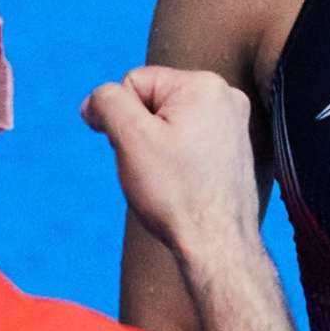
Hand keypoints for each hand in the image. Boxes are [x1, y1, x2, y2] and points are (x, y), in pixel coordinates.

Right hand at [81, 66, 259, 257]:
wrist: (217, 247)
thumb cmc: (177, 194)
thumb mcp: (130, 138)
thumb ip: (108, 102)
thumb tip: (96, 101)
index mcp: (204, 85)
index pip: (134, 83)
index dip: (121, 118)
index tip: (134, 152)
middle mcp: (226, 97)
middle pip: (152, 102)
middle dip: (140, 134)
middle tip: (154, 169)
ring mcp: (233, 125)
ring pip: (167, 124)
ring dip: (156, 149)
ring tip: (170, 180)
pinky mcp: (232, 150)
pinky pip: (186, 142)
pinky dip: (176, 161)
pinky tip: (182, 185)